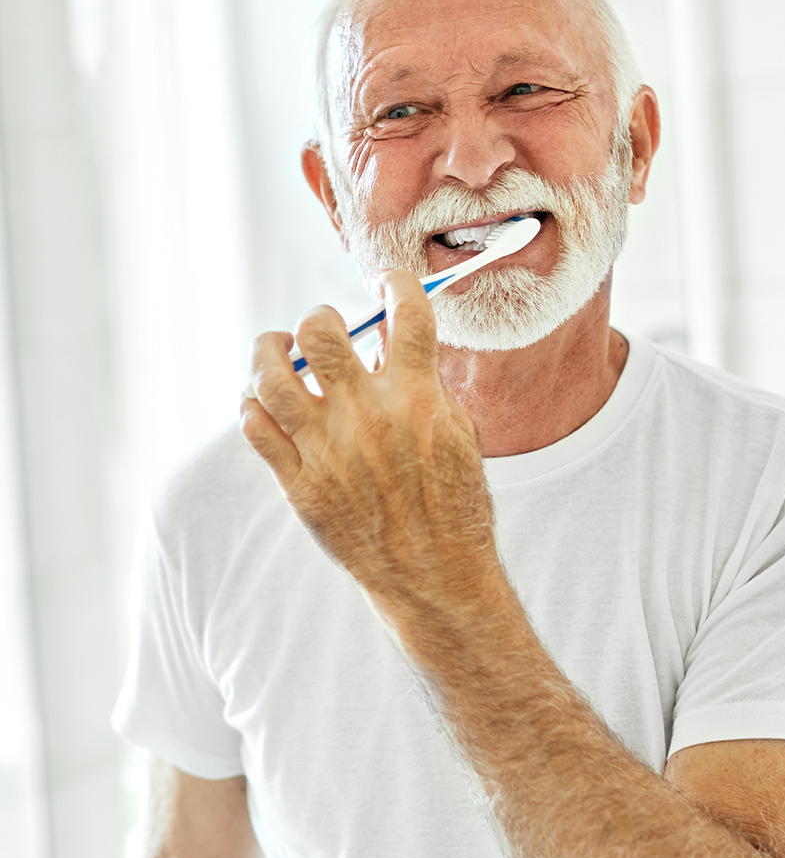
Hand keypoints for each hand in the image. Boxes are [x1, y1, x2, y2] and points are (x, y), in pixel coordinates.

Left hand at [239, 271, 498, 615]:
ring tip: (276, 346)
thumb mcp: (457, 433)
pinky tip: (263, 400)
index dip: (394, 283)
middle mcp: (367, 417)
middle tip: (324, 326)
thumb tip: (388, 342)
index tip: (386, 282)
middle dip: (320, 317)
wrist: (433, 575)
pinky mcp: (299, 483)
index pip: (405, 313)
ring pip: (270, 375)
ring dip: (268, 349)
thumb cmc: (455, 505)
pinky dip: (253, 403)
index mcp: (417, 399)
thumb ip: (424, 384)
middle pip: (320, 332)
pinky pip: (255, 427)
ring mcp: (326, 450)